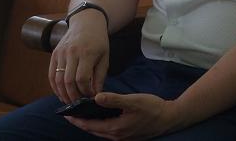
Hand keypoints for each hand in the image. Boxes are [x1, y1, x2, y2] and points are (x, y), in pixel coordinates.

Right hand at [49, 9, 109, 102]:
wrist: (86, 23)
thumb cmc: (98, 42)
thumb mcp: (105, 58)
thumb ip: (100, 77)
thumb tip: (95, 95)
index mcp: (87, 53)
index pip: (82, 78)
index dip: (85, 91)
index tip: (90, 96)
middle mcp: (72, 52)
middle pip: (68, 81)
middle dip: (73, 96)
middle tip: (78, 103)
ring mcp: (61, 53)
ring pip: (57, 79)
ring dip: (62, 94)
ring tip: (70, 101)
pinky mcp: (54, 54)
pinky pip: (51, 74)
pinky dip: (54, 87)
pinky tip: (61, 94)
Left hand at [65, 93, 182, 139]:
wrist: (169, 118)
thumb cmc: (152, 108)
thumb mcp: (133, 101)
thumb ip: (114, 99)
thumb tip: (96, 98)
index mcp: (115, 128)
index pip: (90, 125)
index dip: (77, 120)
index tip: (66, 114)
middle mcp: (116, 135)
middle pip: (93, 130)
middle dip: (81, 123)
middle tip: (70, 114)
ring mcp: (122, 136)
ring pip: (100, 131)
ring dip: (90, 124)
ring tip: (82, 114)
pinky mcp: (127, 134)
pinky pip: (108, 130)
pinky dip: (100, 124)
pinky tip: (101, 116)